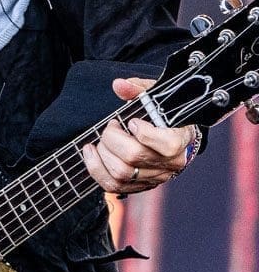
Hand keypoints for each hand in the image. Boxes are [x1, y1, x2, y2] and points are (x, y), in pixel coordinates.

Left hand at [81, 76, 194, 195]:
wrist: (174, 136)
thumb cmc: (164, 116)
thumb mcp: (157, 97)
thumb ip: (139, 89)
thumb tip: (119, 85)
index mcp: (181, 140)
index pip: (166, 145)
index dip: (144, 133)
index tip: (132, 122)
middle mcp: (171, 163)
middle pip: (135, 157)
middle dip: (113, 138)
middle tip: (112, 127)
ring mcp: (155, 177)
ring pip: (122, 173)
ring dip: (103, 153)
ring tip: (102, 140)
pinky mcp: (140, 186)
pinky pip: (114, 186)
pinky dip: (96, 169)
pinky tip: (91, 153)